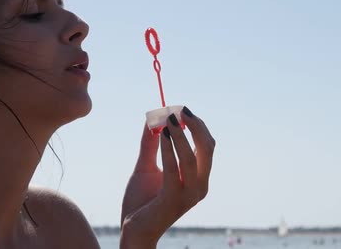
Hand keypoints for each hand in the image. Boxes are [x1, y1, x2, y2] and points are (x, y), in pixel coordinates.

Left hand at [120, 107, 214, 247]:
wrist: (133, 230)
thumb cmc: (142, 200)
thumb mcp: (146, 166)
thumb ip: (151, 144)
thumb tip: (152, 118)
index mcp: (198, 178)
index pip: (207, 146)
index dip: (197, 125)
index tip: (182, 109)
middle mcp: (200, 186)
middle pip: (207, 149)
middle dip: (196, 126)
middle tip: (180, 110)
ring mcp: (189, 195)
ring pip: (192, 158)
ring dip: (181, 136)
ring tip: (169, 119)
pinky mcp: (173, 200)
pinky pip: (174, 170)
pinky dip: (169, 150)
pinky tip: (163, 135)